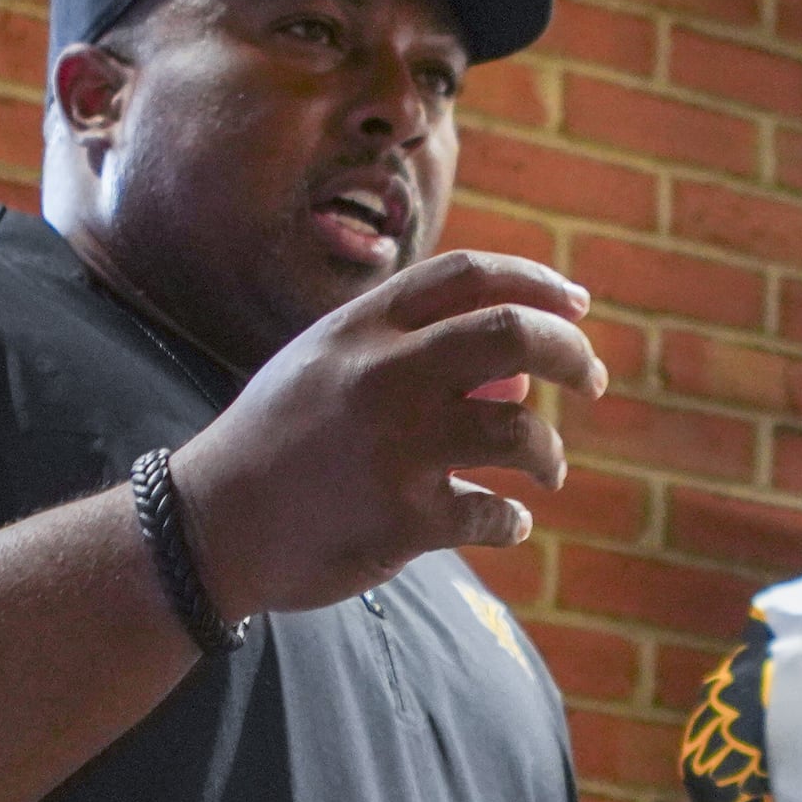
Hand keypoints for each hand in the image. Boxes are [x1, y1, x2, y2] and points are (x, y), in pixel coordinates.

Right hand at [168, 251, 603, 615]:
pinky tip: (508, 523)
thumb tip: (519, 372)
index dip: (538, 282)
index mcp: (361, 328)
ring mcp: (393, 447)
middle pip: (513, 334)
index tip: (578, 306)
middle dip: (572, 353)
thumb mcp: (320, 367)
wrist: (208, 525)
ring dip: (549, 451)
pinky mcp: (401, 519)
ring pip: (519, 428)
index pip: (471, 276)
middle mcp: (381, 375)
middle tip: (593, 378)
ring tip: (546, 469)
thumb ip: (403, 353)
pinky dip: (512, 520)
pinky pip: (492, 513)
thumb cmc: (275, 442)